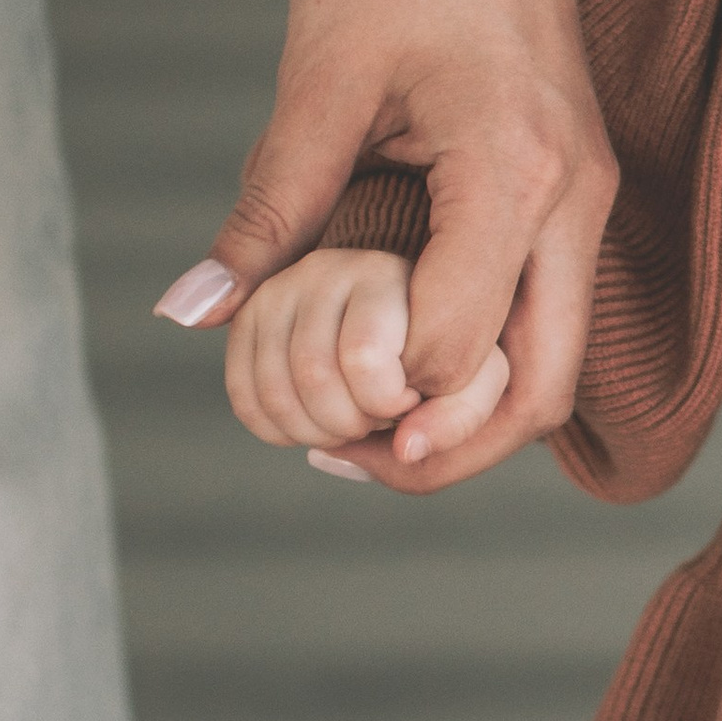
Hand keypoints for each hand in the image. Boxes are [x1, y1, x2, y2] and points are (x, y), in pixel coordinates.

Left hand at [155, 0, 614, 490]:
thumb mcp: (322, 73)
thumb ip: (271, 202)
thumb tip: (199, 307)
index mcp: (520, 175)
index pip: (454, 349)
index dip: (375, 398)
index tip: (302, 409)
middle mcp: (576, 199)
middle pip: (537, 393)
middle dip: (446, 453)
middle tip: (347, 463)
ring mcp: (586, 193)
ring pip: (553, 359)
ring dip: (468, 413)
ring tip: (366, 429)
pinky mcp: (574, 180)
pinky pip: (545, 306)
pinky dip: (482, 354)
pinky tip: (401, 354)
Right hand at [224, 249, 511, 479]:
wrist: (399, 319)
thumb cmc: (445, 349)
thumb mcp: (476, 375)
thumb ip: (460, 414)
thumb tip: (405, 450)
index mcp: (382, 273)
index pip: (363, 357)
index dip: (390, 402)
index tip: (411, 393)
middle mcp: (321, 270)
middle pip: (313, 378)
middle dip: (353, 422)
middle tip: (380, 412)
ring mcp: (276, 293)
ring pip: (273, 393)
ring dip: (318, 432)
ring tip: (353, 416)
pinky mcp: (246, 321)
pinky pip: (245, 401)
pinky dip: (280, 433)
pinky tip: (316, 422)